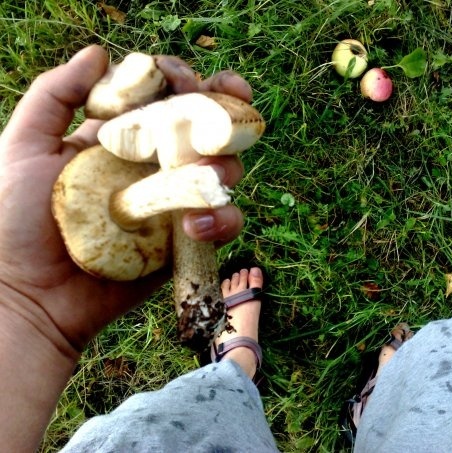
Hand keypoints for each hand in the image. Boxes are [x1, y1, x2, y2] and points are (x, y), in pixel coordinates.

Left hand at [0, 45, 247, 353]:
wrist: (25, 296)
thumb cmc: (12, 223)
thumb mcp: (22, 148)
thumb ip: (53, 96)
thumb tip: (99, 52)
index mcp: (118, 141)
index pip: (162, 100)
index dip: (184, 82)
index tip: (190, 80)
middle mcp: (150, 169)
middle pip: (203, 133)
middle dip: (226, 117)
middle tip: (233, 114)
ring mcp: (169, 206)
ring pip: (221, 175)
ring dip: (227, 167)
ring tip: (210, 177)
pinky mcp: (182, 244)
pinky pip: (221, 225)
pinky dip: (222, 220)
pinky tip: (196, 225)